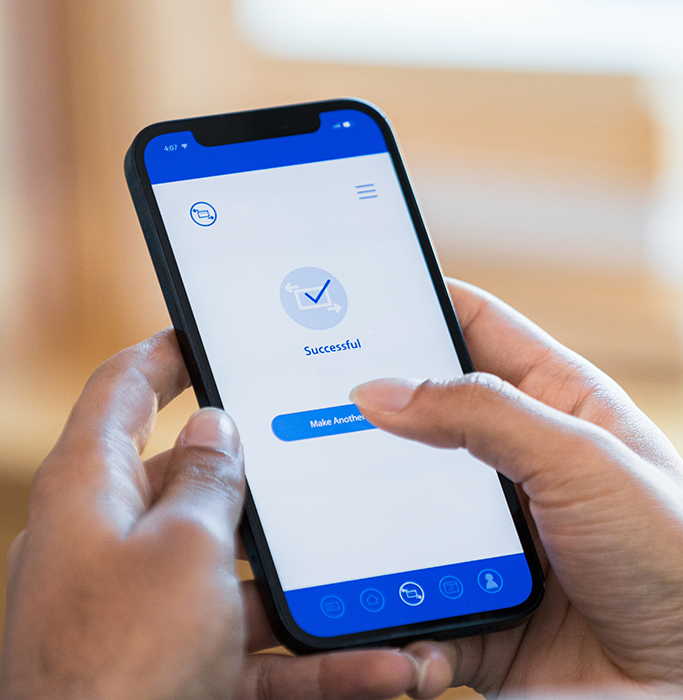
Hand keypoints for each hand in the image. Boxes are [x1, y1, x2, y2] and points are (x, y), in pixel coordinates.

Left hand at [0, 330, 430, 699]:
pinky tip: (376, 665)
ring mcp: (145, 605)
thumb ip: (206, 480)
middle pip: (192, 482)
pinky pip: (250, 646)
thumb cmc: (124, 667)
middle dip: (257, 474)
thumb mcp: (182, 550)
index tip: (204, 331)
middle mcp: (111, 540)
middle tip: (315, 448)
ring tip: (366, 572)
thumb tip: (213, 427)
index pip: (121, 389)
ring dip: (301, 584)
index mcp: (92, 490)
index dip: (162, 352)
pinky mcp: (178, 661)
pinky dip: (307, 657)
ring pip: (236, 573)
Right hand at [351, 279, 682, 698]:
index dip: (417, 305)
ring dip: (366, 506)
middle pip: (423, 415)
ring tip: (320, 500)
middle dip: (370, 409)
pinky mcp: (468, 599)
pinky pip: (404, 586)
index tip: (357, 295)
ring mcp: (486, 531)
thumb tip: (380, 391)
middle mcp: (513, 463)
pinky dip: (384, 593)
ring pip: (400, 499)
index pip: (472, 329)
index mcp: (552, 405)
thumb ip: (483, 415)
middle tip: (310, 396)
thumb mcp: (584, 461)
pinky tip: (379, 599)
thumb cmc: (676, 561)